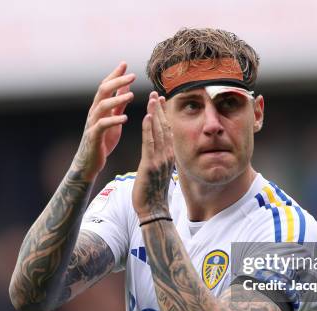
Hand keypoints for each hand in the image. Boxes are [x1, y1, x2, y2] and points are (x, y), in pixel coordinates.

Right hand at [72, 62, 134, 180]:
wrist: (89, 163)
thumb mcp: (113, 119)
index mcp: (99, 107)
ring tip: (131, 95)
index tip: (125, 63)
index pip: (105, 86)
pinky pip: (102, 126)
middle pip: (102, 91)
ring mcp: (92, 124)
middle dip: (117, 81)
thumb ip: (119, 104)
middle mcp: (94, 112)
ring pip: (102, 106)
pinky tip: (124, 118)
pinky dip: (113, 120)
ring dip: (117, 99)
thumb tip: (126, 87)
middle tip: (133, 75)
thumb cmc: (103, 141)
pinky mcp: (94, 137)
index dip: (114, 74)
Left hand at [133, 92, 174, 219]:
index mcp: (169, 157)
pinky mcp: (150, 165)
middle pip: (165, 128)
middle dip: (161, 110)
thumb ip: (160, 159)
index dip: (165, 115)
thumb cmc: (153, 194)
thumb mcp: (159, 173)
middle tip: (157, 94)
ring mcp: (160, 160)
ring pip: (159, 132)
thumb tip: (160, 151)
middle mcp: (167, 156)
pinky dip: (149, 128)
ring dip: (155, 114)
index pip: (168, 131)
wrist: (153, 210)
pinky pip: (150, 143)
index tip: (162, 101)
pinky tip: (147, 116)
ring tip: (152, 98)